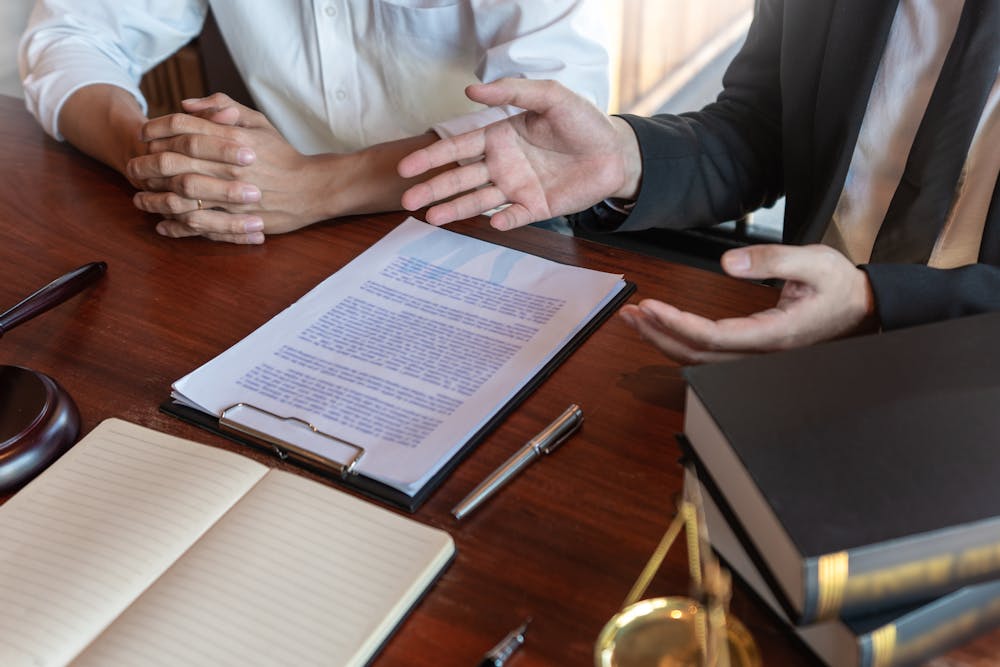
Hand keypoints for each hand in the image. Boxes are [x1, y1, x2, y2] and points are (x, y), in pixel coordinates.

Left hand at [128, 94, 325, 243]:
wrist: (312, 189)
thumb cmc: (283, 155)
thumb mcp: (258, 122)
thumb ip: (223, 106)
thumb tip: (186, 104)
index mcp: (233, 138)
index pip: (181, 128)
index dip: (156, 129)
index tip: (143, 136)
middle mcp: (228, 166)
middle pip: (171, 162)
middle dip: (144, 164)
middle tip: (132, 167)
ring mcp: (231, 196)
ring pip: (178, 196)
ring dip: (153, 198)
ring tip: (139, 199)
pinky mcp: (237, 221)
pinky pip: (198, 225)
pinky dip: (175, 227)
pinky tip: (162, 225)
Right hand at [397, 78, 641, 229]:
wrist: (616, 151)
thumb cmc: (582, 121)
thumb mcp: (550, 96)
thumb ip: (513, 90)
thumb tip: (470, 89)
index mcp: (499, 137)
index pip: (457, 148)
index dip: (432, 157)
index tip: (406, 167)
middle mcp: (502, 165)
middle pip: (460, 178)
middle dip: (433, 188)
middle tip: (408, 200)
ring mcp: (517, 188)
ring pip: (478, 200)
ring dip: (455, 209)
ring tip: (430, 218)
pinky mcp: (536, 207)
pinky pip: (514, 216)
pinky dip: (503, 220)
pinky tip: (493, 222)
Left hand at [618, 244, 878, 364]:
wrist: (864, 309)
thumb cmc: (841, 286)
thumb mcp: (814, 261)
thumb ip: (773, 260)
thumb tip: (729, 262)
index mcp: (773, 334)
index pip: (713, 336)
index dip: (677, 324)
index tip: (651, 306)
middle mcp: (760, 353)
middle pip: (697, 354)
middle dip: (659, 334)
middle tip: (630, 311)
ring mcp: (755, 357)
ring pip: (699, 359)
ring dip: (664, 340)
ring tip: (635, 318)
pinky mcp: (752, 352)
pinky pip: (708, 354)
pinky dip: (680, 341)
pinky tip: (662, 326)